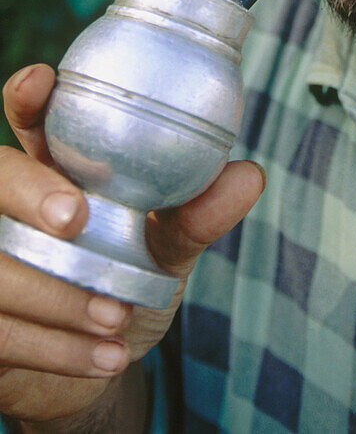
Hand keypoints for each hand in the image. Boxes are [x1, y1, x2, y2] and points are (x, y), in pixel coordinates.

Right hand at [0, 63, 264, 427]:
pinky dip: (60, 348)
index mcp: (56, 170)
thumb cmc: (131, 279)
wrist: (105, 360)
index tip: (43, 79)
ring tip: (115, 314)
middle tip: (76, 217)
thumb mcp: (168, 245)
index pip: (30, 121)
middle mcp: (11, 211)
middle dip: (31, 192)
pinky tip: (105, 357)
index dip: (28, 98)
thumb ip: (197, 213)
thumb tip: (248, 175)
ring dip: (59, 294)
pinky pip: (3, 334)